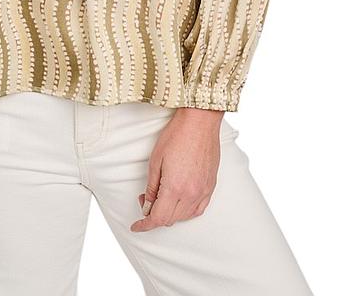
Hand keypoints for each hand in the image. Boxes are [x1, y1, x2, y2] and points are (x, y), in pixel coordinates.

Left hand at [130, 108, 225, 231]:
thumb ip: (151, 187)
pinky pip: (199, 209)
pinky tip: (179, 202)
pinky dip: (187, 211)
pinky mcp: (211, 186)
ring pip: (184, 216)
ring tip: (161, 197)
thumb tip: (147, 205)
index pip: (158, 218)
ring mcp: (203, 191)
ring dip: (170, 213)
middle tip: (145, 199)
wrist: (200, 122)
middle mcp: (191, 194)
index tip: (136, 226)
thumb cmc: (177, 135)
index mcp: (175, 188)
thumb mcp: (155, 160)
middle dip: (154, 215)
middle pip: (170, 219)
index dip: (144, 225)